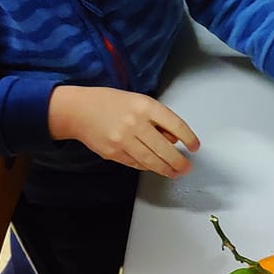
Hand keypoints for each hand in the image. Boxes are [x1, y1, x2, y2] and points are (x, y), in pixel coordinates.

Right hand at [48, 85, 199, 176]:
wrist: (78, 110)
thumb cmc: (110, 102)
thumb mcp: (137, 101)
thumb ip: (156, 119)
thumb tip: (173, 139)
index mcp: (144, 106)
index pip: (175, 124)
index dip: (188, 137)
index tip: (195, 146)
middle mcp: (135, 123)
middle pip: (164, 148)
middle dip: (178, 161)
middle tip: (186, 167)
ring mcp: (123, 140)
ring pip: (151, 160)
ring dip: (166, 169)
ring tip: (175, 172)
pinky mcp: (113, 153)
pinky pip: (135, 164)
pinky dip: (147, 167)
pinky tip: (154, 168)